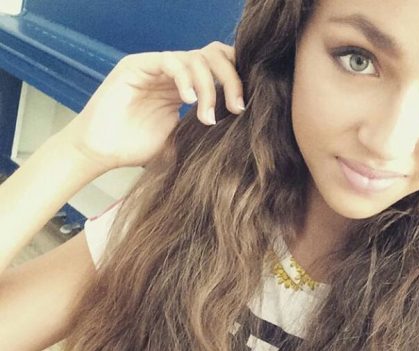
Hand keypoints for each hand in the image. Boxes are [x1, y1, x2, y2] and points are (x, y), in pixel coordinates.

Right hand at [60, 41, 244, 172]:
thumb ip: (202, 132)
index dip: (236, 80)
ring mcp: (156, 67)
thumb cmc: (137, 149)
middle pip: (214, 57)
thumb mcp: (180, 142)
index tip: (243, 108)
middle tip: (237, 108)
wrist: (102, 153)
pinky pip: (170, 61)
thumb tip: (238, 137)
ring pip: (196, 58)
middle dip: (232, 80)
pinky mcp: (137, 65)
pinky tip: (190, 102)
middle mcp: (173, 74)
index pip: (219, 69)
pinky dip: (185, 79)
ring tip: (207, 118)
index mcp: (185, 88)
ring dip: (210, 87)